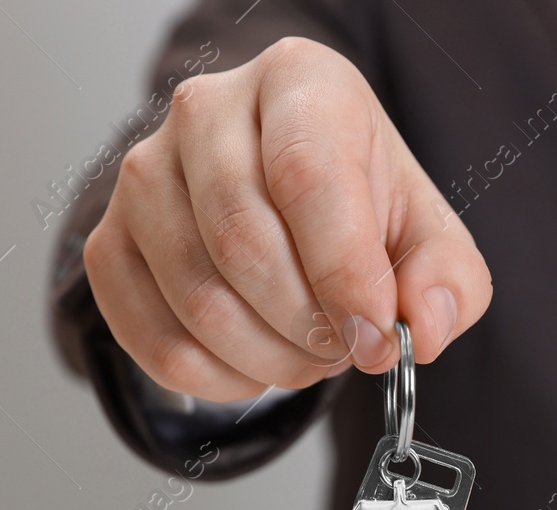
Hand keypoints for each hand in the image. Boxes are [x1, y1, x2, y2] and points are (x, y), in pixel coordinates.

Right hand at [83, 37, 491, 400]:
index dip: (345, 274)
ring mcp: (143, 175)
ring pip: (199, 300)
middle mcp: (205, 110)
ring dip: (270, 360)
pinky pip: (156, 339)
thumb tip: (426, 325)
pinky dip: (219, 379)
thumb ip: (447, 279)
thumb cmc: (357, 207)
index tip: (376, 337)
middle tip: (347, 350)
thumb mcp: (426, 233)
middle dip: (309, 327)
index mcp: (298, 82)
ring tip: (310, 355)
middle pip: (245, 244)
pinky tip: (257, 367)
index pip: (306, 176)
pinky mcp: (109, 241)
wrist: (285, 204)